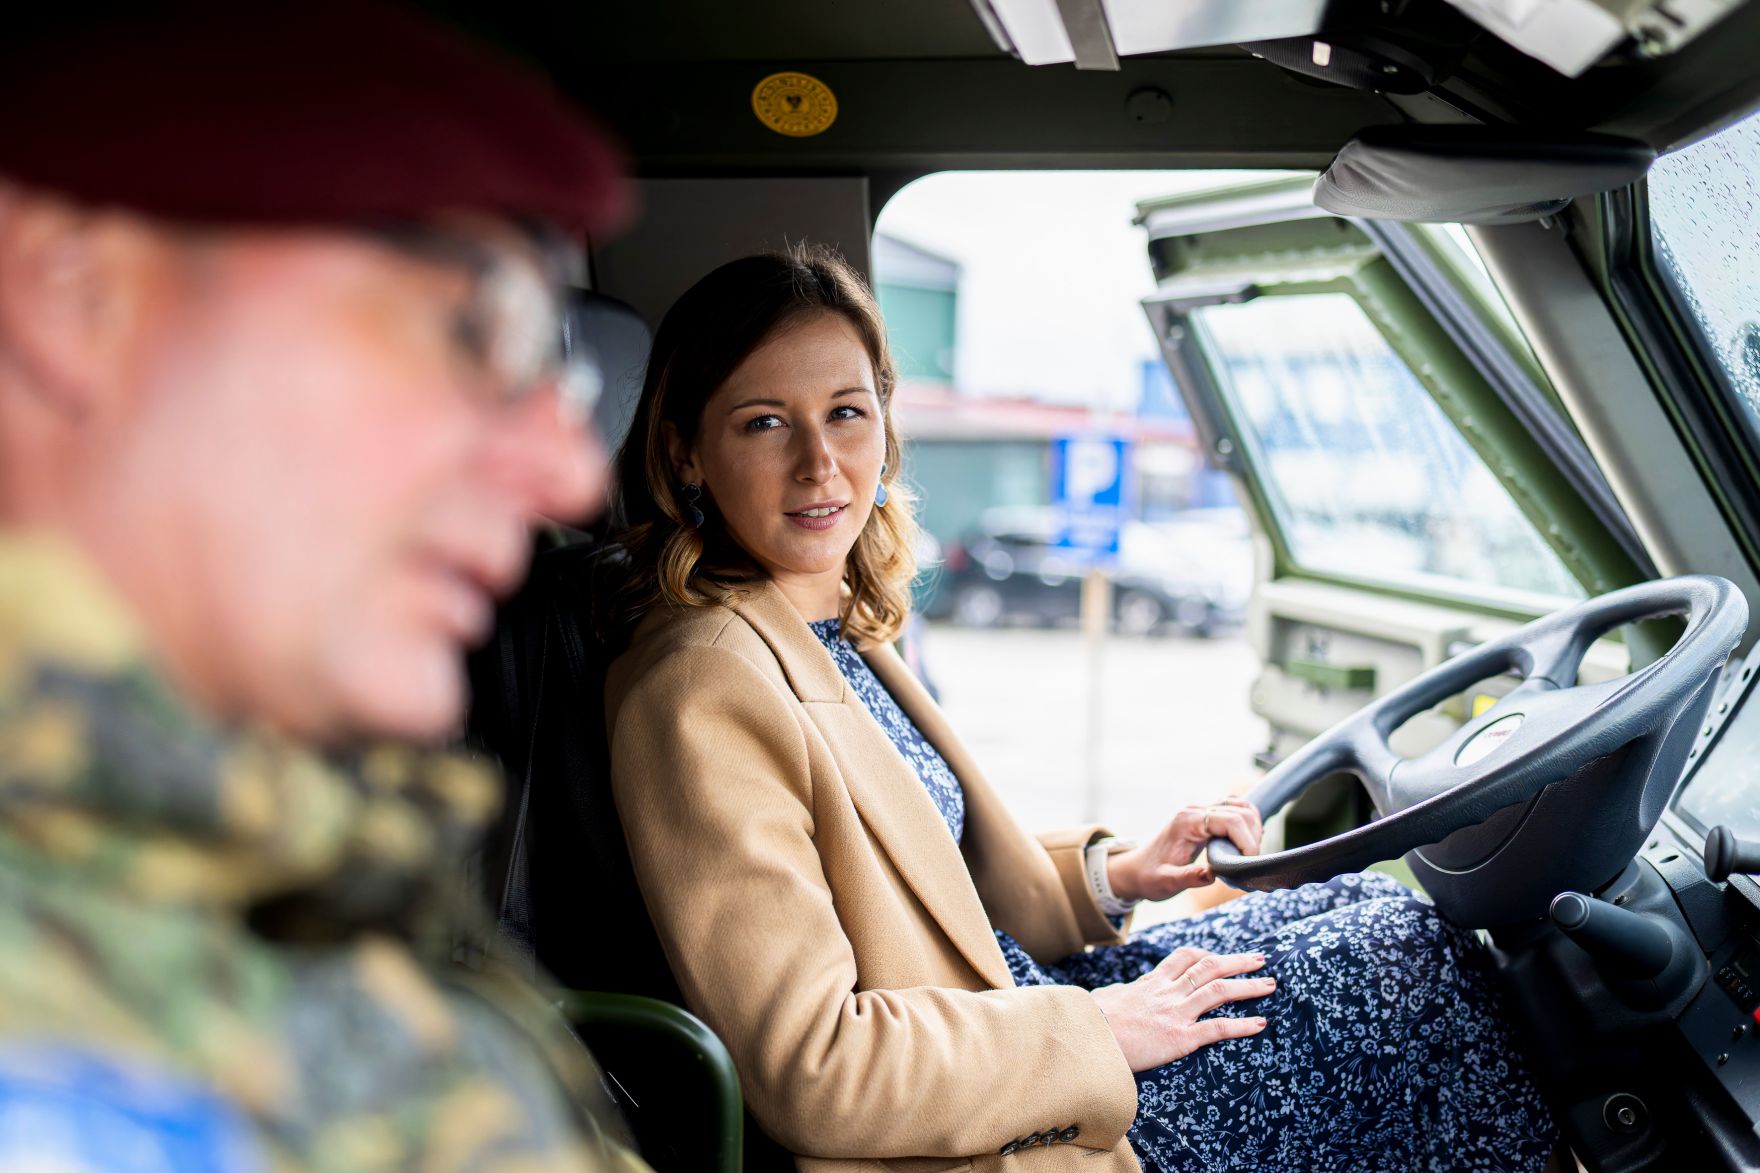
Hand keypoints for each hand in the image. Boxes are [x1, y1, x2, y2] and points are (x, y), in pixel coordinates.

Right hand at [1090, 947, 1272, 1070]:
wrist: (1087, 1036)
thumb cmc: (1090, 1020)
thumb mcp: (1105, 998)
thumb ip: (1118, 994)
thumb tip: (1115, 994)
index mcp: (1151, 982)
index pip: (1184, 958)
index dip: (1206, 954)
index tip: (1220, 956)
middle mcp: (1167, 992)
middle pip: (1209, 968)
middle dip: (1238, 962)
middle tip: (1259, 959)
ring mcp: (1175, 1013)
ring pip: (1219, 992)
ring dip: (1248, 986)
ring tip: (1269, 984)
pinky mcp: (1179, 1038)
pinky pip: (1217, 1028)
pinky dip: (1242, 1025)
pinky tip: (1260, 1023)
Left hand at [1109, 795, 1263, 902]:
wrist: (1136, 870)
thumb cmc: (1150, 877)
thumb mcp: (1166, 882)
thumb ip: (1188, 877)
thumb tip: (1212, 875)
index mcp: (1186, 822)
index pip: (1230, 821)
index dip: (1247, 841)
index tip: (1249, 864)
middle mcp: (1195, 810)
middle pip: (1240, 811)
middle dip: (1253, 837)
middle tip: (1249, 864)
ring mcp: (1201, 811)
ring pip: (1241, 806)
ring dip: (1253, 828)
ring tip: (1248, 855)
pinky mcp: (1206, 817)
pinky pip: (1235, 811)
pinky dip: (1248, 824)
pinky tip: (1247, 844)